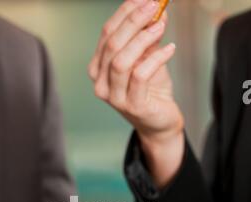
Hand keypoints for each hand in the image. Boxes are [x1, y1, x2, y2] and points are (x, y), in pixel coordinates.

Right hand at [89, 0, 184, 187]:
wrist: (159, 122)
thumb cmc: (151, 91)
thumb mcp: (148, 58)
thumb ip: (148, 37)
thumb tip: (157, 11)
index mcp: (99, 67)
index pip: (107, 33)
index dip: (125, 13)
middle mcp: (101, 82)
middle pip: (112, 44)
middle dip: (133, 21)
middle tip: (154, 6)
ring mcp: (114, 97)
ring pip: (121, 61)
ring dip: (142, 39)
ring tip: (160, 26)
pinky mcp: (132, 106)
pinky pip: (140, 76)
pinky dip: (156, 58)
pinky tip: (170, 49)